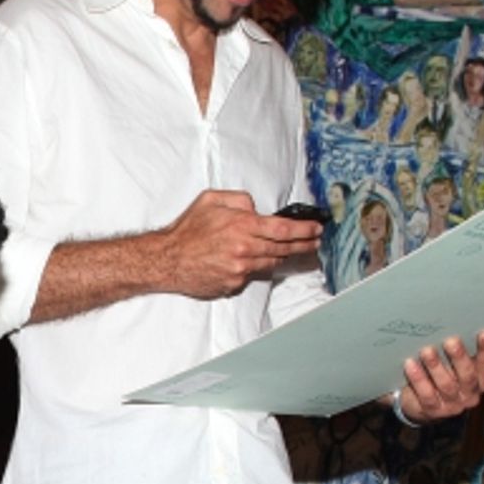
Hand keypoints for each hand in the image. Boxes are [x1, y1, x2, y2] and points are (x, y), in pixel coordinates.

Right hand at [158, 190, 320, 299]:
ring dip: (283, 256)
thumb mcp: (211, 200)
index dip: (304, 230)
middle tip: (314, 242)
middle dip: (302, 244)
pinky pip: (252, 275)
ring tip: (293, 251)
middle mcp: (244, 249)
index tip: (316, 229)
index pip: (283, 229)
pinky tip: (252, 261)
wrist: (167, 259)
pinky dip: (255, 267)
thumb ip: (239, 200)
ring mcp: (240, 269)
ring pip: (271, 263)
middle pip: (283, 249)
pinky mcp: (233, 284)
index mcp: (242, 226)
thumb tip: (257, 209)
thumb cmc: (187, 230)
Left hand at [394, 329, 483, 425]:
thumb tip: (455, 324)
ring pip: (446, 385)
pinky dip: (418, 379)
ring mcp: (452, 405)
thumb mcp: (454, 365)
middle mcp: (470, 395)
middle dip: (459, 356)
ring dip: (435, 366)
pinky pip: (426, 394)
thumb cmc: (442, 375)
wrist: (422, 405)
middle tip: (451, 340)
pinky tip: (410, 364)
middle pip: (467, 375)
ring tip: (427, 350)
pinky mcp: (432, 410)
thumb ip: (458, 351)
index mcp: (480, 381)